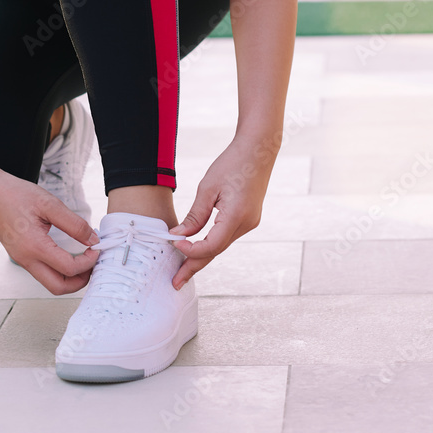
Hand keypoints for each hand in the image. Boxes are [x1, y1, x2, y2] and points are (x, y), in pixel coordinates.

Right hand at [0, 169, 99, 294]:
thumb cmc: (14, 194)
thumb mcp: (49, 204)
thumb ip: (73, 224)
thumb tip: (92, 240)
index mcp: (34, 246)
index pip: (68, 268)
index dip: (88, 261)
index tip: (97, 248)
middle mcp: (26, 259)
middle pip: (58, 287)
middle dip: (80, 281)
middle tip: (93, 264)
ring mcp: (22, 260)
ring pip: (51, 283)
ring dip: (70, 278)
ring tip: (84, 260)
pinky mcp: (21, 257)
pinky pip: (43, 272)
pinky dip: (60, 270)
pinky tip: (70, 255)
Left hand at [168, 134, 277, 288]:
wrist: (258, 150)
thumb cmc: (232, 163)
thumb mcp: (208, 188)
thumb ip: (195, 215)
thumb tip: (179, 235)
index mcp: (236, 216)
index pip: (210, 246)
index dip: (190, 250)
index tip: (173, 244)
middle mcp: (246, 224)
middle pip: (215, 252)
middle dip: (193, 267)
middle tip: (175, 282)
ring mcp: (249, 223)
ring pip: (220, 246)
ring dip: (201, 256)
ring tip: (181, 270)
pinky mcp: (248, 219)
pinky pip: (225, 237)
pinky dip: (210, 244)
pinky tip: (196, 249)